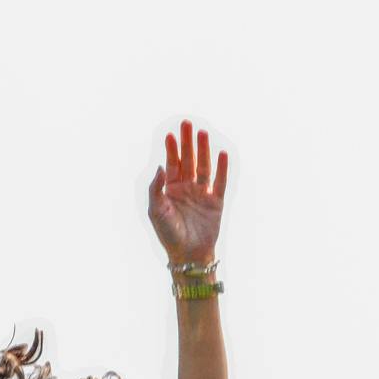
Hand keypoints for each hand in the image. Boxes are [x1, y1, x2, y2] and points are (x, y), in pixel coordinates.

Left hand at [146, 120, 227, 266]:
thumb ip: (156, 188)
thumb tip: (161, 166)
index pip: (172, 164)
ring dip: (203, 151)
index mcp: (171, 189)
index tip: (170, 134)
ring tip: (203, 134)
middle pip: (188, 160)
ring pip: (204, 167)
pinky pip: (219, 182)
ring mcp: (202, 194)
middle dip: (187, 143)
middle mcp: (187, 189)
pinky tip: (222, 154)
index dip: (171, 149)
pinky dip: (222, 169)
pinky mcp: (215, 203)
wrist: (188, 255)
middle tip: (187, 124)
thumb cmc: (168, 234)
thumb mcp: (156, 210)